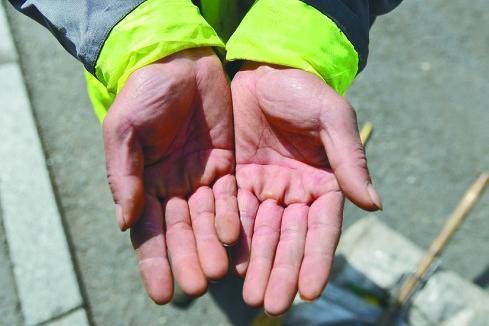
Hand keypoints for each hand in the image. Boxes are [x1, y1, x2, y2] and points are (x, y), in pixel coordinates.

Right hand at [102, 48, 238, 302]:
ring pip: (206, 220)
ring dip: (211, 246)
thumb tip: (124, 222)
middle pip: (180, 232)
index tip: (163, 292)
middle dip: (187, 259)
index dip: (154, 262)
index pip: (148, 232)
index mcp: (143, 183)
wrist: (179, 62)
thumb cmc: (144, 93)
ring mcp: (200, 178)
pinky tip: (234, 237)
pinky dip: (231, 217)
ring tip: (217, 271)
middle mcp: (172, 187)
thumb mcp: (124, 130)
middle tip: (196, 286)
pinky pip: (230, 196)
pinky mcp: (226, 165)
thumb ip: (123, 175)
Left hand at [231, 63, 381, 314]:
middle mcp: (295, 192)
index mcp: (324, 182)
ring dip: (257, 265)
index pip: (322, 228)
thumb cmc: (304, 91)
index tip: (310, 290)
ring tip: (250, 296)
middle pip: (289, 239)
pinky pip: (234, 212)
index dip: (316, 259)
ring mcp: (265, 188)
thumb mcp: (332, 118)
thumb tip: (374, 205)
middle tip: (272, 304)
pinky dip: (233, 238)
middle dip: (281, 271)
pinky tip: (230, 263)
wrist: (265, 69)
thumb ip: (349, 160)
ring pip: (261, 233)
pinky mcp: (237, 179)